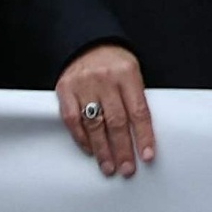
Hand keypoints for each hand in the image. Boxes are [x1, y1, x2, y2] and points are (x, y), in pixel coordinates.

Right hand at [56, 44, 153, 179]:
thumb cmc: (115, 61)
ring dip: (102, 150)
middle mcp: (105, 80)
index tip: (148, 155)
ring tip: (109, 167)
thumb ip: (135, 97)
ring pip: (94, 125)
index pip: (139, 111)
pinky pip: (72, 120)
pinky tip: (91, 151)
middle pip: (116, 121)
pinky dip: (82, 138)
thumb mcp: (133, 71)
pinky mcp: (64, 91)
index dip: (144, 135)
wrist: (88, 42)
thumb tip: (143, 132)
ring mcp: (83, 86)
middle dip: (123, 149)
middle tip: (127, 169)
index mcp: (128, 74)